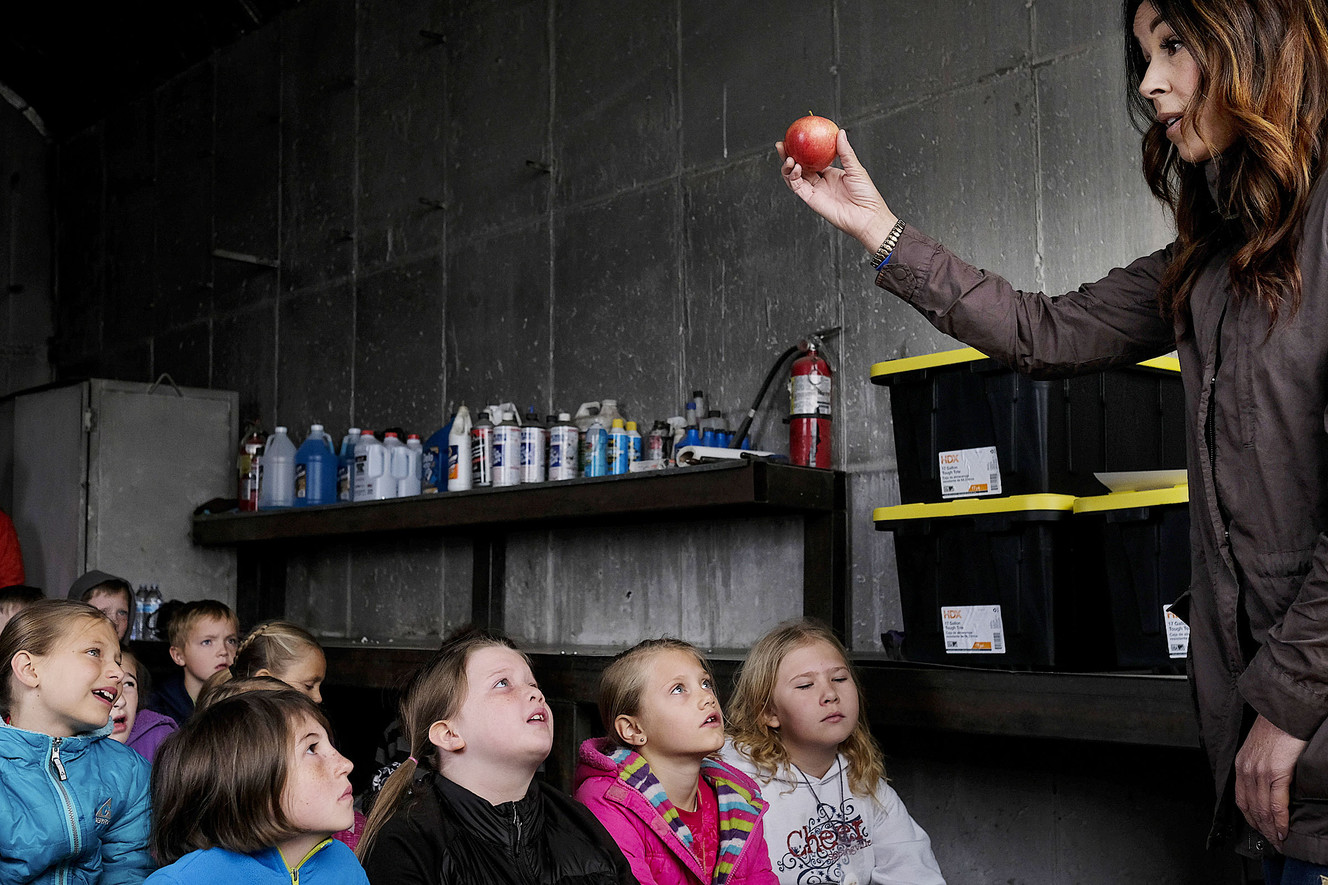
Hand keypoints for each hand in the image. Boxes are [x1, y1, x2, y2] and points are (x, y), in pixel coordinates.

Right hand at [776, 129, 897, 252]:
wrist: (866, 215)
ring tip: (788, 157)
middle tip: (781, 144)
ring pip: (795, 178)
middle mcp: (820, 182)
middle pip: (799, 167)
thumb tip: (840, 132)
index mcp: (830, 174)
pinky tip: (795, 167)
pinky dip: (794, 177)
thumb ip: (845, 152)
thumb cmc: (866, 194)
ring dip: (788, 167)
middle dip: (788, 156)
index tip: (795, 138)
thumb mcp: (856, 169)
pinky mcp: (811, 200)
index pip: (812, 160)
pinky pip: (798, 187)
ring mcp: (815, 191)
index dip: (802, 150)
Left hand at [1235, 714, 1307, 848]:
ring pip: (1262, 810)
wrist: (1284, 711)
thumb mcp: (1260, 749)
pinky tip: (1283, 831)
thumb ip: (1261, 767)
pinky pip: (1276, 804)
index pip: (1241, 799)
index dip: (1250, 819)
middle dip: (1261, 829)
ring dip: (1270, 830)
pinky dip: (1280, 821)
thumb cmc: (1276, 727)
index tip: (1259, 831)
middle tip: (1271, 843)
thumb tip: (1270, 785)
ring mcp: (1259, 772)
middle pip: (1250, 808)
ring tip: (1278, 842)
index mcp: (1242, 764)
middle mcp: (1246, 770)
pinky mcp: (1276, 772)